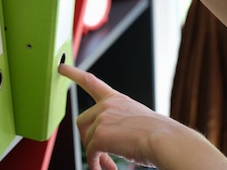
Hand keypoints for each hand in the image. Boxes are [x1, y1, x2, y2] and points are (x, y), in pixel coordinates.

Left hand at [59, 64, 226, 169]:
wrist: (165, 140)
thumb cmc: (159, 134)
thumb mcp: (137, 120)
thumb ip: (119, 124)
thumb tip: (107, 144)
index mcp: (117, 99)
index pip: (91, 81)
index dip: (74, 73)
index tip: (61, 67)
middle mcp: (107, 105)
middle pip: (82, 122)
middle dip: (88, 139)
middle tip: (101, 155)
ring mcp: (102, 118)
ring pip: (87, 140)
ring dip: (96, 156)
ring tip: (110, 166)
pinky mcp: (99, 135)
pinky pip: (90, 154)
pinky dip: (96, 165)